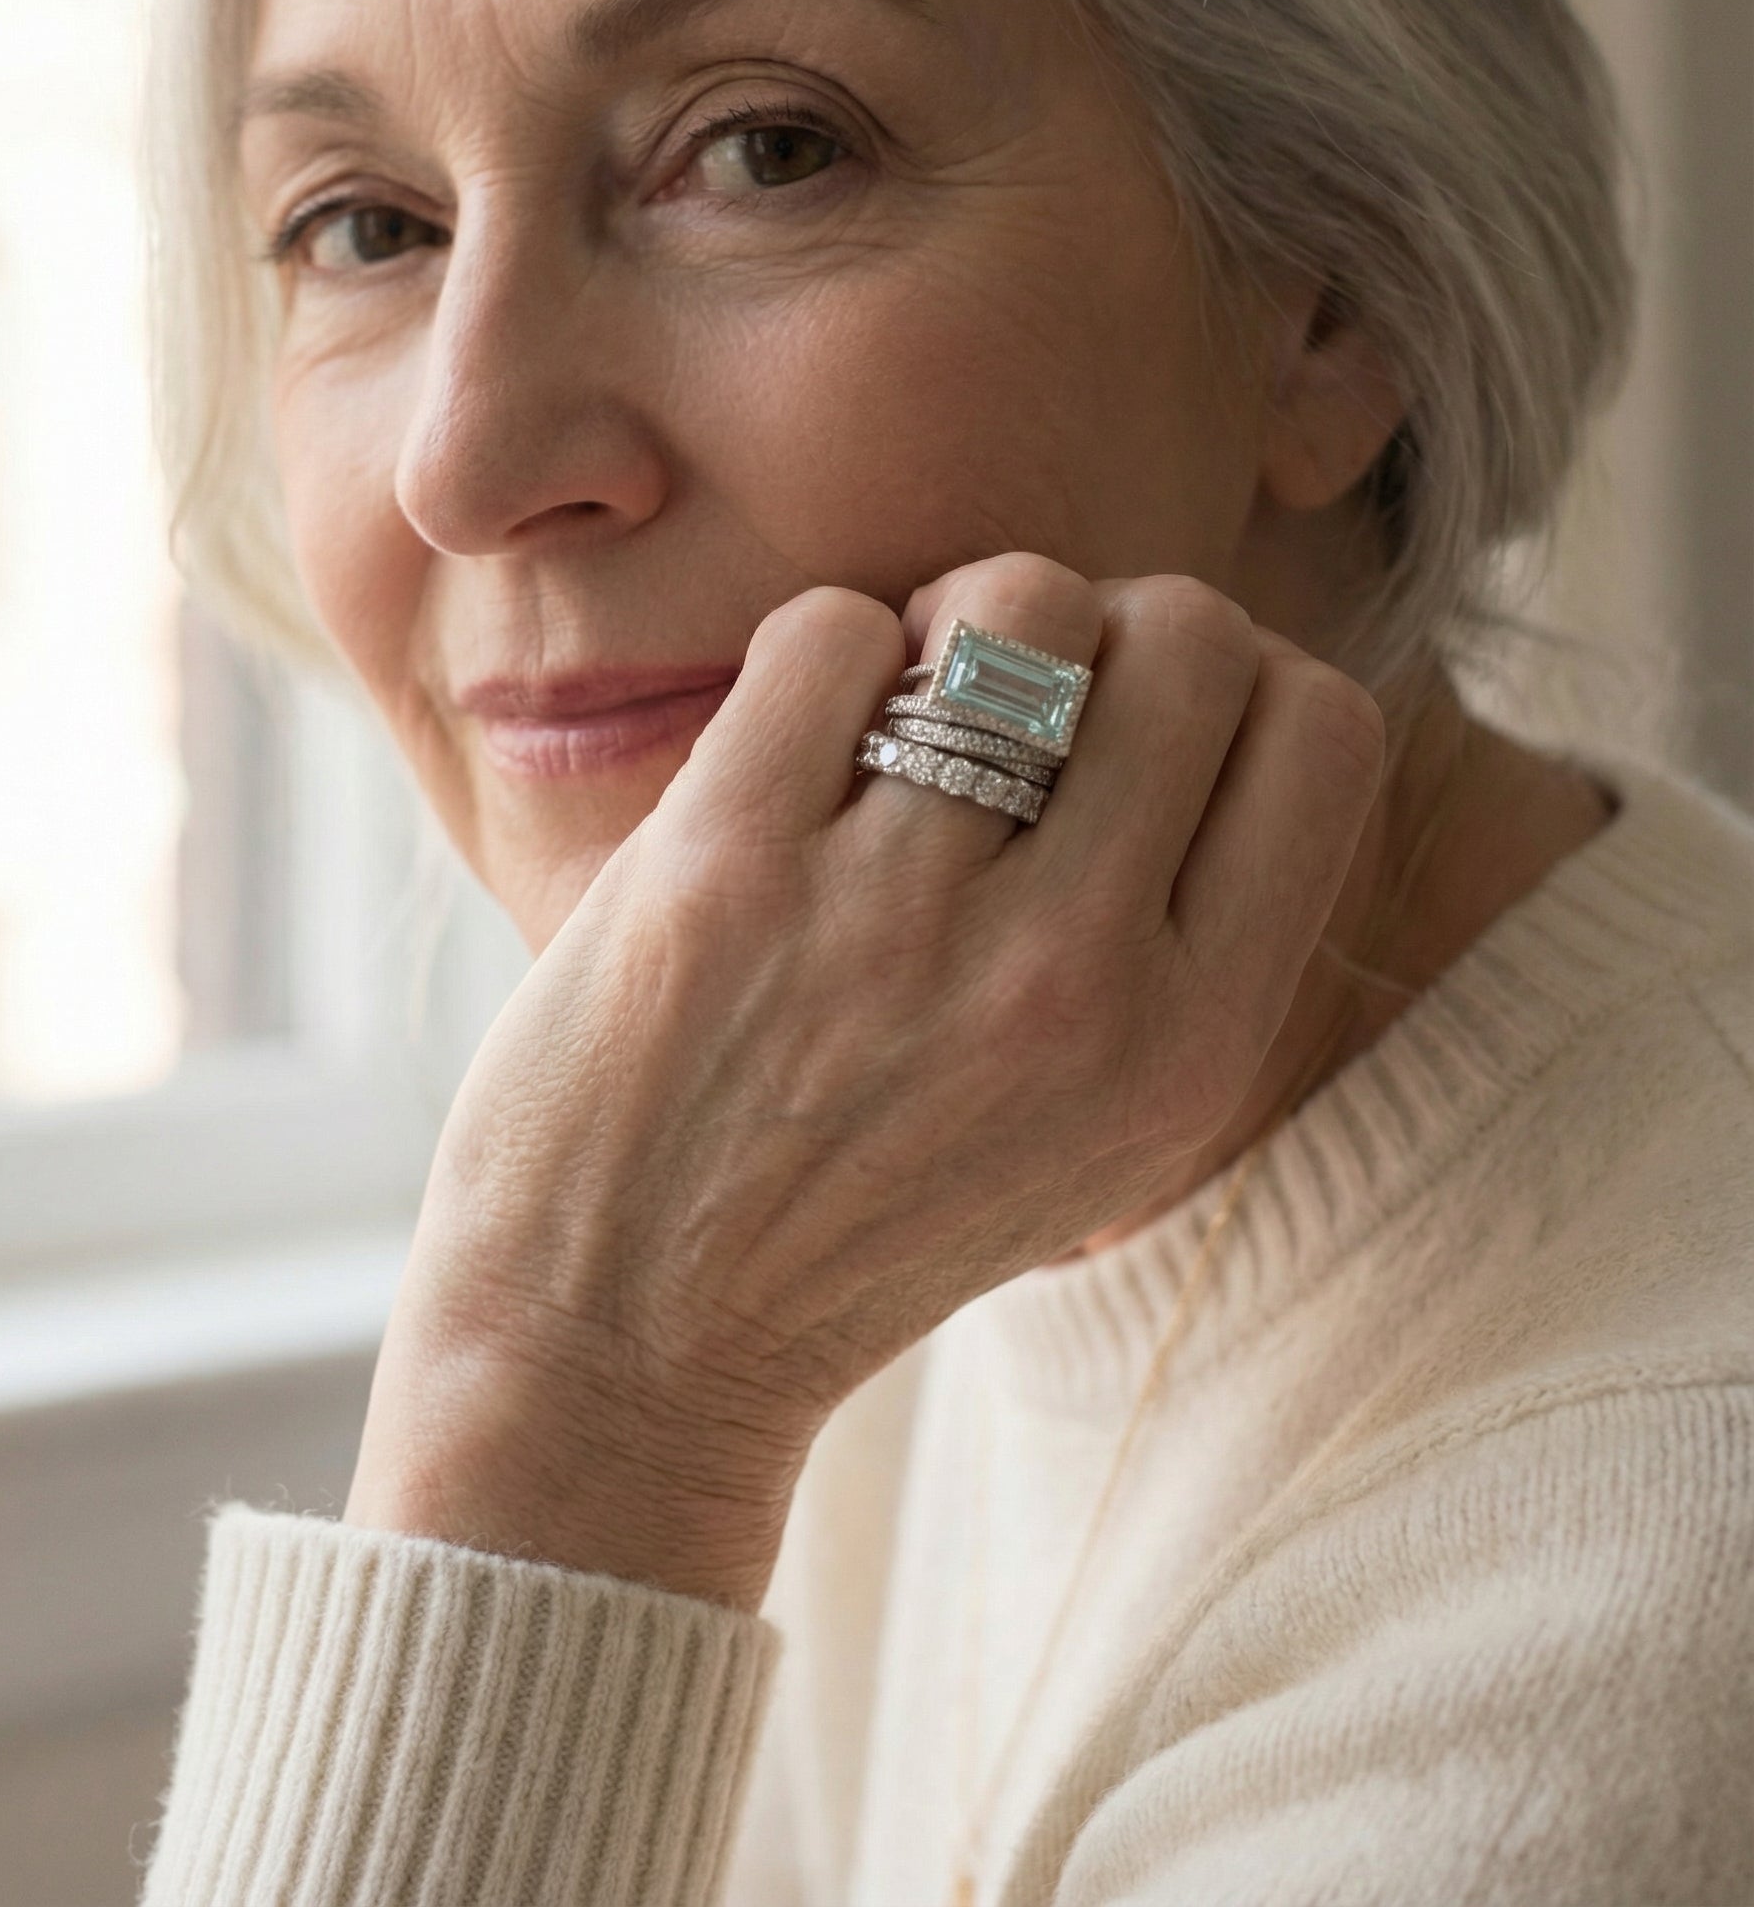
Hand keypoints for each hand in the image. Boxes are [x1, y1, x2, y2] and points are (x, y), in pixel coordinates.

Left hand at [345, 556, 1384, 1606]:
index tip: (1146, 717)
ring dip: (959, 619)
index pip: (1325, 731)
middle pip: (1189, 633)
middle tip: (1011, 701)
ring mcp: (897, 920)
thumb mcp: (1098, 1136)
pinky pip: (832, 626)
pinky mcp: (727, 868)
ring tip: (899, 710)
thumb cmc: (863, 1218)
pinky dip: (821, 653)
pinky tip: (792, 751)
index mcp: (1190, 1051)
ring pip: (1019, 599)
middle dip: (1107, 626)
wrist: (622, 1348)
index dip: (1246, 679)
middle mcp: (1069, 984)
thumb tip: (1226, 677)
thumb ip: (1186, 934)